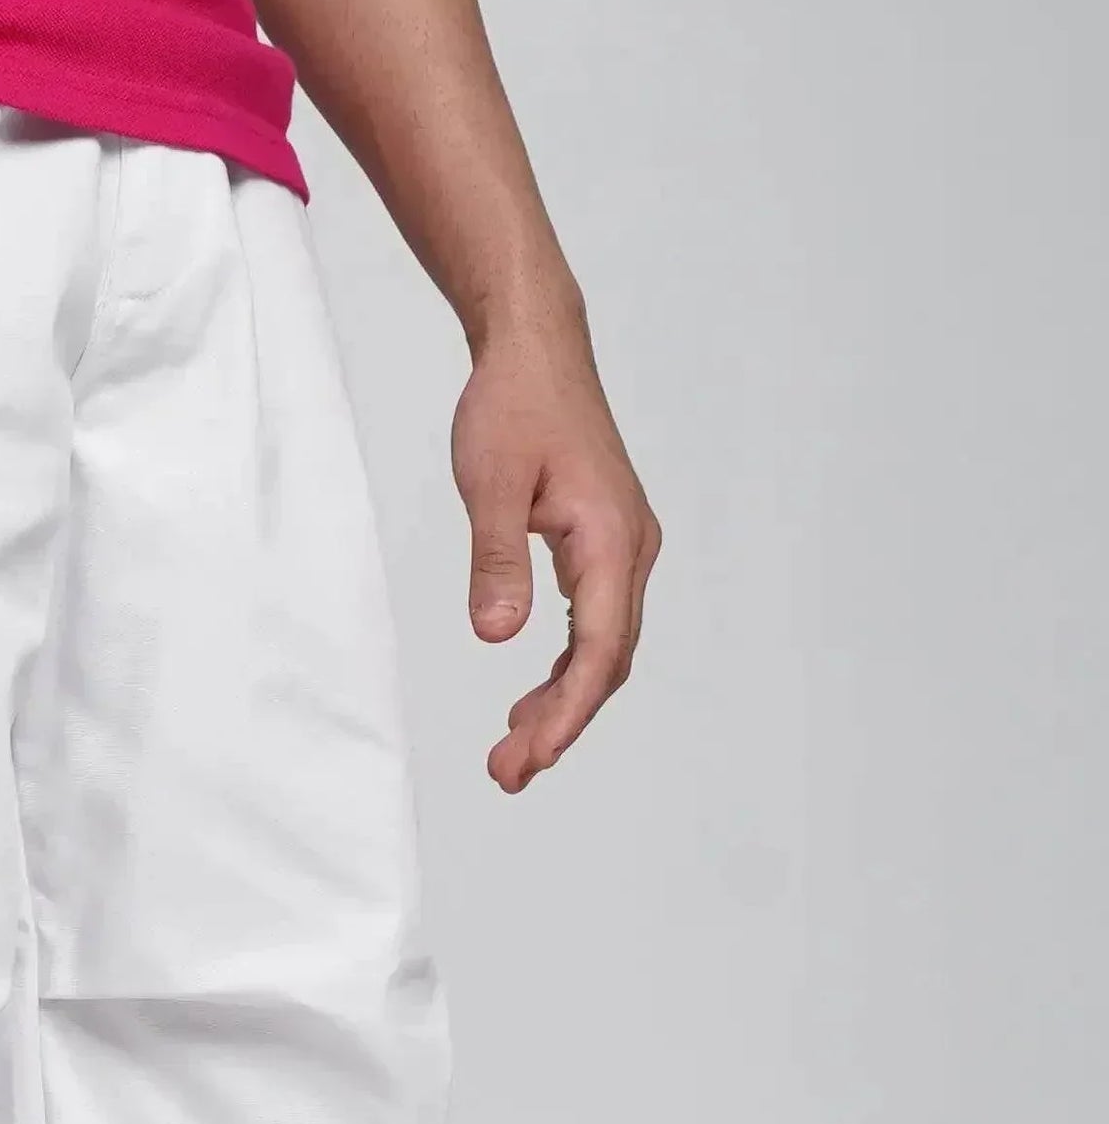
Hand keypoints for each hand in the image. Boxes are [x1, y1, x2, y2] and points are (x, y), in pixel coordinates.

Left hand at [452, 299, 660, 791]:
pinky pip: (594, 622)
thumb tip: (499, 637)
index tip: (531, 757)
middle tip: (507, 774)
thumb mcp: (491, 482)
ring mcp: (622, 548)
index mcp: (612, 540)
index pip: (596, 650)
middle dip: (562, 723)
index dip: (567, 713)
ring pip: (602, 646)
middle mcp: (632, 550)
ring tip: (513, 752)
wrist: (536, 349)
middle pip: (606, 661)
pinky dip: (565, 666)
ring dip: (563, 701)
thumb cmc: (513, 406)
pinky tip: (532, 696)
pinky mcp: (604, 543)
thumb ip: (495, 559)